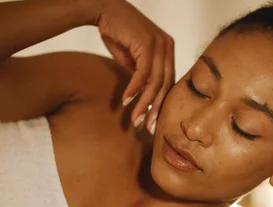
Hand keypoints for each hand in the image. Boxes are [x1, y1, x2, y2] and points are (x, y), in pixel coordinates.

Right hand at [96, 0, 174, 132]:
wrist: (104, 9)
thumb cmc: (118, 33)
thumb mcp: (132, 59)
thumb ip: (141, 75)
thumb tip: (143, 97)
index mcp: (167, 51)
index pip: (168, 83)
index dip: (160, 104)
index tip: (152, 122)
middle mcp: (167, 47)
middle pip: (165, 85)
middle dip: (155, 109)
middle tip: (148, 128)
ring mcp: (159, 44)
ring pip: (155, 82)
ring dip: (144, 103)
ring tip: (135, 119)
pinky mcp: (147, 43)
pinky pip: (143, 73)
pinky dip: (134, 89)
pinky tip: (126, 101)